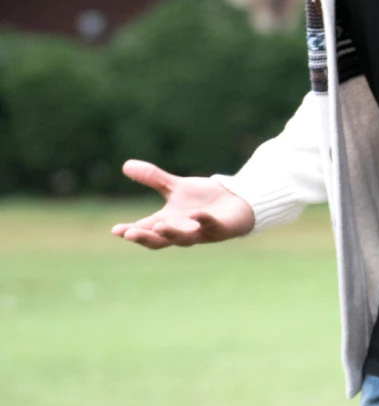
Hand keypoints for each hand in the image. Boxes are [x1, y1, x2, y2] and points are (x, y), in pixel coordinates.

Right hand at [110, 160, 254, 248]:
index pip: (145, 229)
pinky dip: (203, 221)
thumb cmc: (203, 200)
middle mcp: (181, 230)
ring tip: (159, 226)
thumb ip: (153, 178)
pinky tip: (195, 215)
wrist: (236, 203)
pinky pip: (211, 226)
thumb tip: (125, 165)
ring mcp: (200, 231)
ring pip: (183, 238)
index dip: (130, 231)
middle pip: (159, 240)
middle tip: (129, 234)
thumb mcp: (176, 187)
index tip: (115, 230)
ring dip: (171, 233)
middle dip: (145, 237)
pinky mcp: (220, 228)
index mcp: (168, 221)